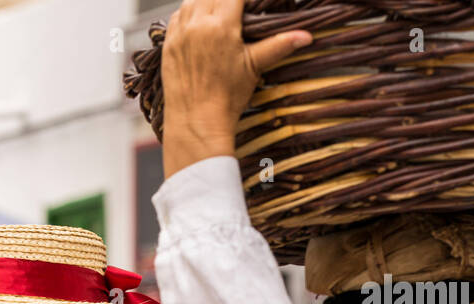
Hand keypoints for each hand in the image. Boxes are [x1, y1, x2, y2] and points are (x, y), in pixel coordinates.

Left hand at [161, 0, 311, 175]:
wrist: (196, 122)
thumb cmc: (226, 98)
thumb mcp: (255, 67)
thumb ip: (279, 44)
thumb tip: (306, 36)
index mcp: (220, 26)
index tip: (248, 6)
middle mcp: (196, 25)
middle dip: (226, 0)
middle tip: (237, 11)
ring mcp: (179, 35)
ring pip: (191, 1)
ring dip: (206, 2)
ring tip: (219, 11)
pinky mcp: (168, 46)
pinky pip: (176, 18)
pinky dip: (187, 14)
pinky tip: (198, 22)